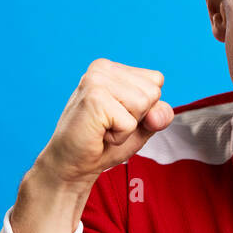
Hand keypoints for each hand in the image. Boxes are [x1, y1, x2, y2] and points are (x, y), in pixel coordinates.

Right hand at [37, 58, 172, 186]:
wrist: (73, 164)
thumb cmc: (104, 143)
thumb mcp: (141, 125)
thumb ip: (159, 114)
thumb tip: (156, 114)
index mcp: (112, 68)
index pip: (156, 80)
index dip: (146, 107)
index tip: (118, 115)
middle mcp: (102, 68)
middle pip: (153, 91)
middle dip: (138, 116)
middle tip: (109, 124)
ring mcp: (96, 80)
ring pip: (144, 104)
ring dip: (128, 126)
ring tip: (104, 128)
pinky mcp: (94, 98)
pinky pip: (130, 122)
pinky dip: (119, 136)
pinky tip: (99, 134)